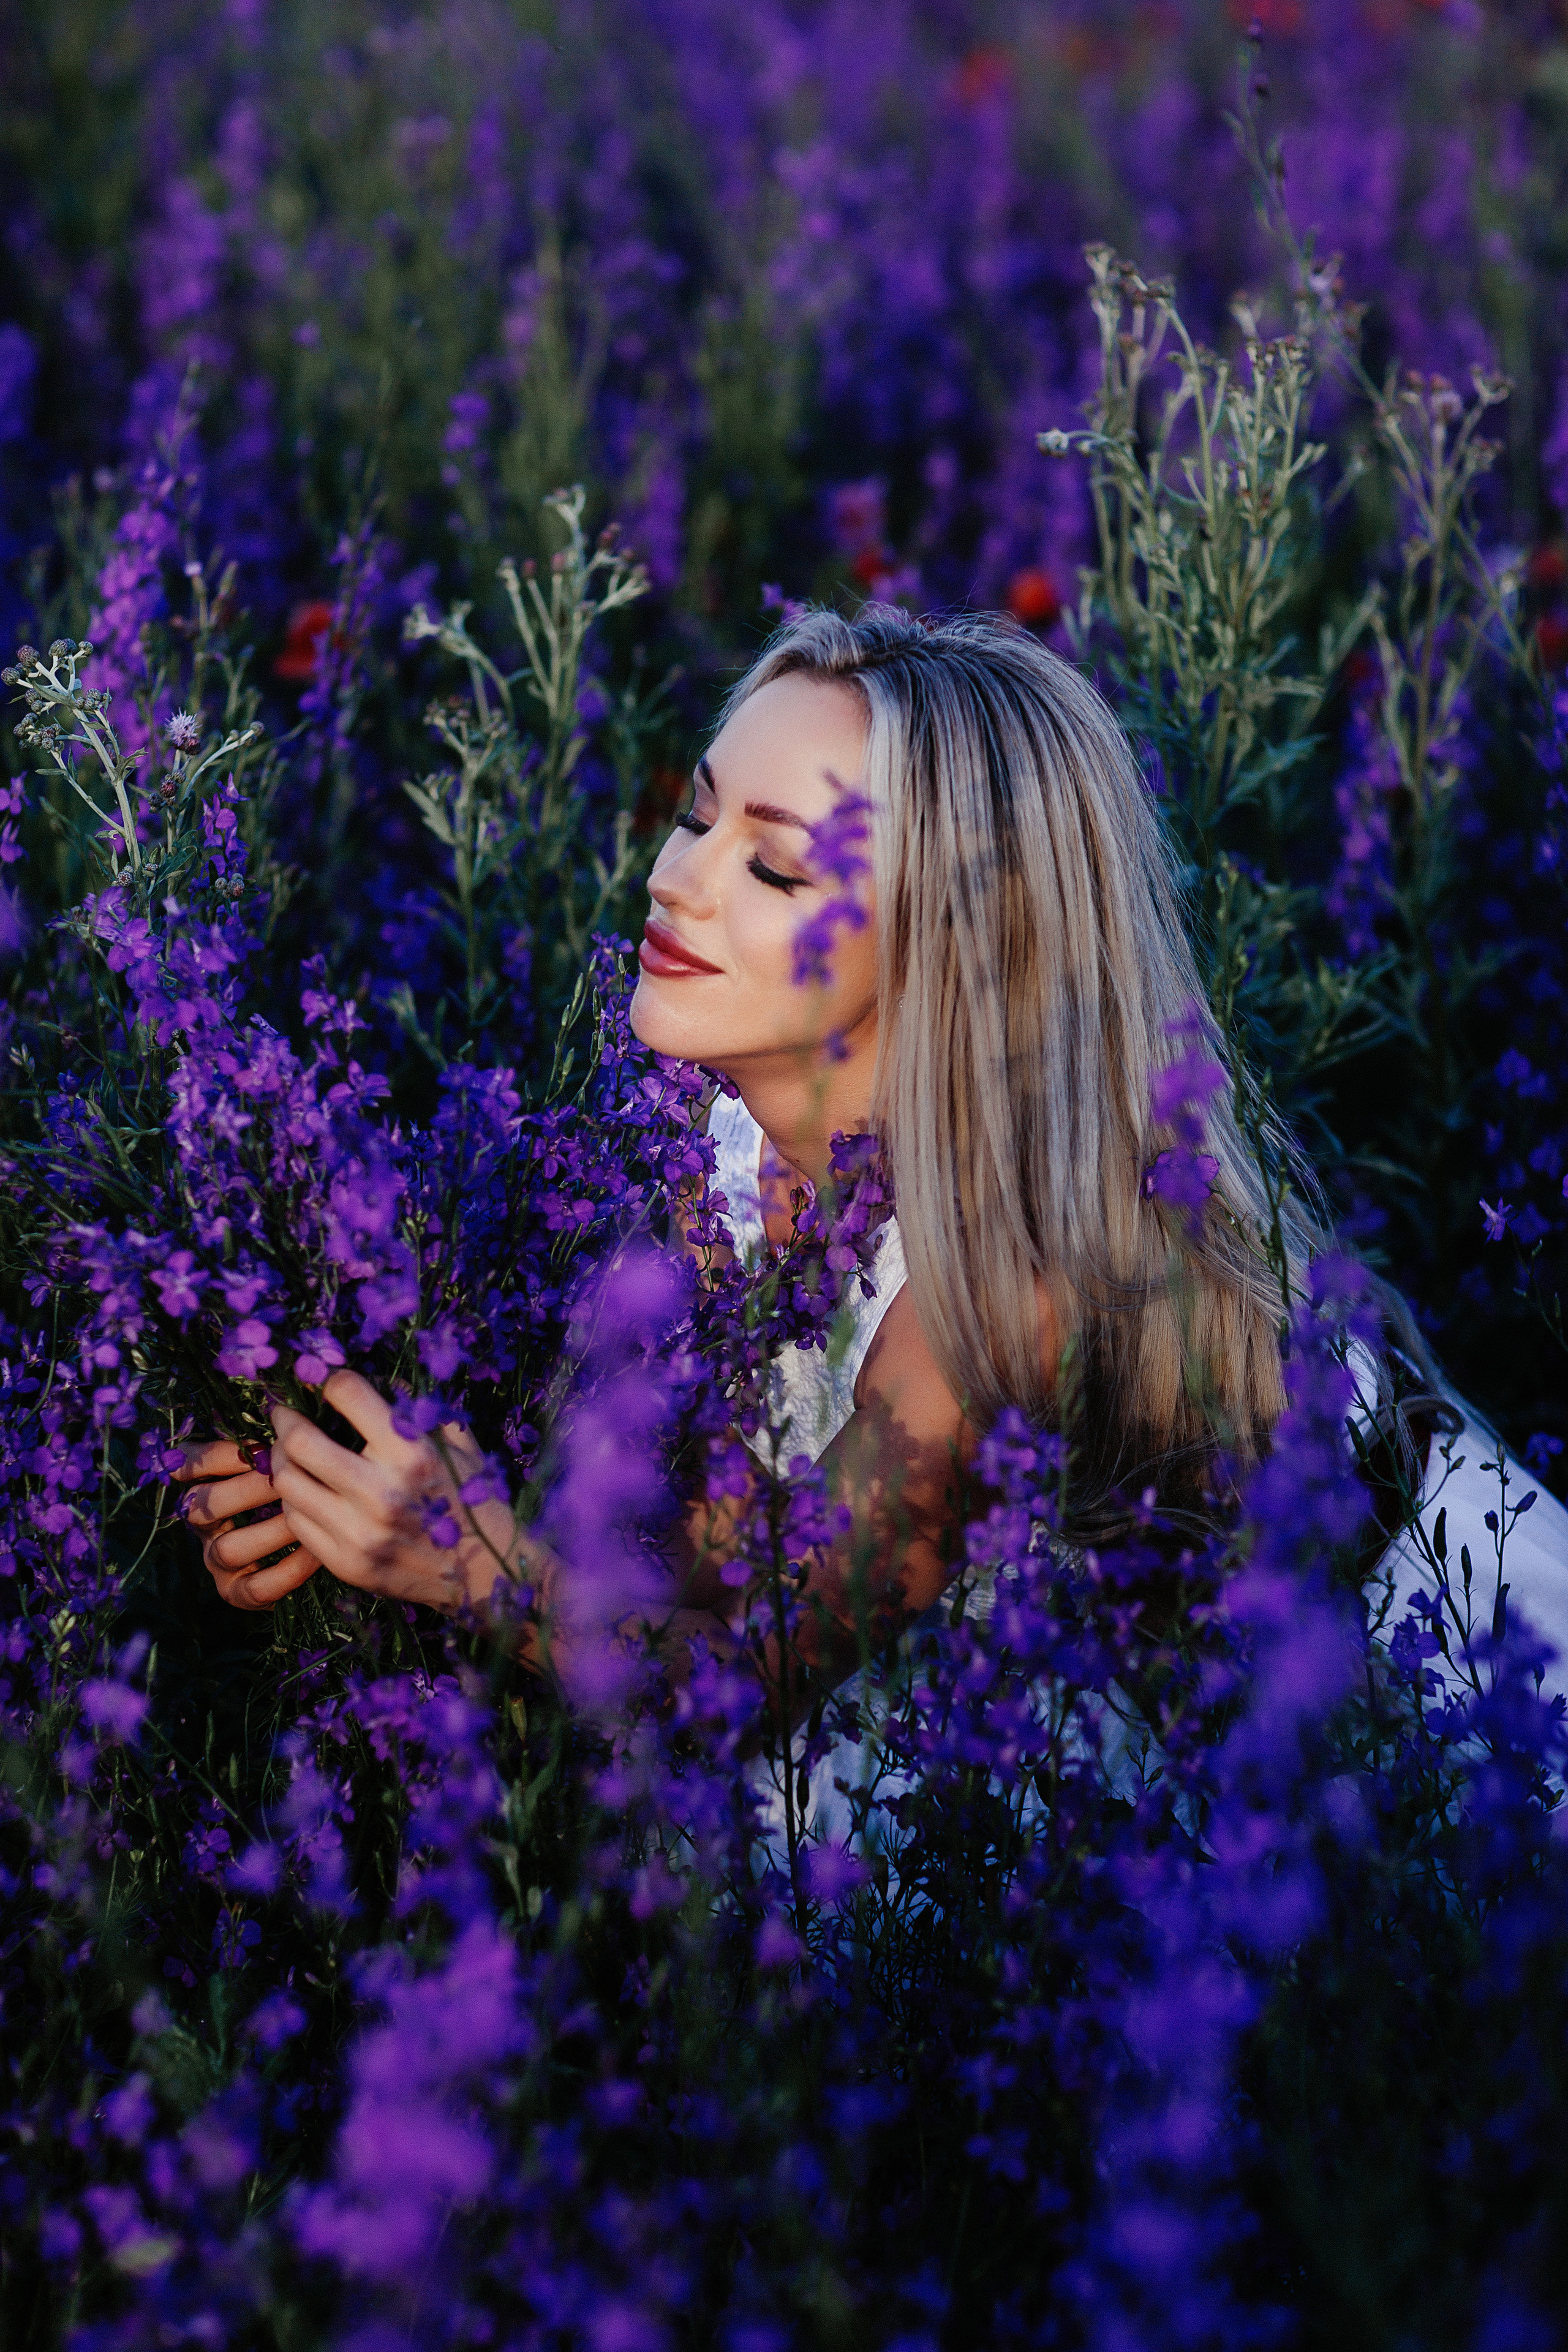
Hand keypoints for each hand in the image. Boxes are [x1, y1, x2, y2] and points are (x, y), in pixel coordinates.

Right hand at [174, 1440, 323, 1611]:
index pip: (191, 1465)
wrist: (327, 1541)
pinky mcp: (239, 1592)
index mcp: (204, 1483)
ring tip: (303, 1516)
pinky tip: (315, 1551)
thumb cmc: (300, 1483)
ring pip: (228, 1548)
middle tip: (286, 1478)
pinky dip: (286, 1569)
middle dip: (247, 1490)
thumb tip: (287, 1406)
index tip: (256, 1445)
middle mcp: (205, 1523)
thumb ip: (273, 1438)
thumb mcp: (282, 1457)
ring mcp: (218, 1561)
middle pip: (204, 1506)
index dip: (218, 1455)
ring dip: (267, 1531)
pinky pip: (256, 1587)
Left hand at [267, 1369, 518, 1616]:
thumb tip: (374, 1378)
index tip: (329, 1385)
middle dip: (287, 1420)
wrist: (484, 1574)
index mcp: (413, 1454)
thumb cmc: (473, 1499)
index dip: (333, 1381)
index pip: (348, 1394)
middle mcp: (382, 1494)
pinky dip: (295, 1499)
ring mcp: (359, 1534)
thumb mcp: (458, 1445)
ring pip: (287, 1483)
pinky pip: (296, 1521)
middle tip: (286, 1415)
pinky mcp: (345, 1564)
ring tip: (291, 1453)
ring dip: (283, 1460)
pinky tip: (308, 1490)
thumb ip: (419, 1410)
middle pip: (300, 1442)